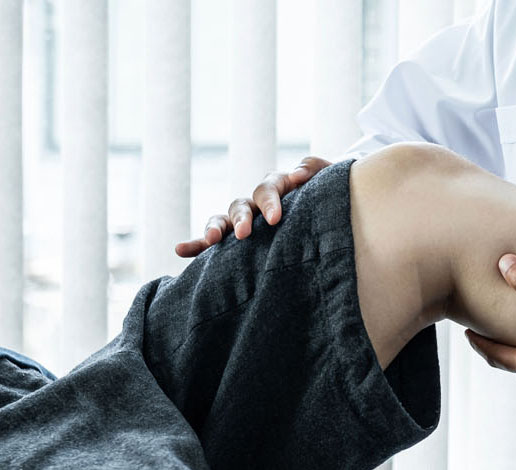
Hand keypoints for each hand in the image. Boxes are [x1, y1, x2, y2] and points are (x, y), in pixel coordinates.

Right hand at [175, 156, 332, 256]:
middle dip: (241, 219)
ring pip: (224, 219)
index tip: (275, 219)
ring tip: (211, 239)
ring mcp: (247, 218)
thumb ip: (316, 169)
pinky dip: (197, 244)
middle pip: (242, 204)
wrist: (331, 202)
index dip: (270, 201)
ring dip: (215, 228)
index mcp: (279, 186)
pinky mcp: (238, 236)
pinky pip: (214, 240)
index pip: (269, 188)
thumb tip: (298, 171)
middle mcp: (258, 200)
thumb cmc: (331, 191)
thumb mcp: (329, 176)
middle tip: (244, 234)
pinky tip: (181, 250)